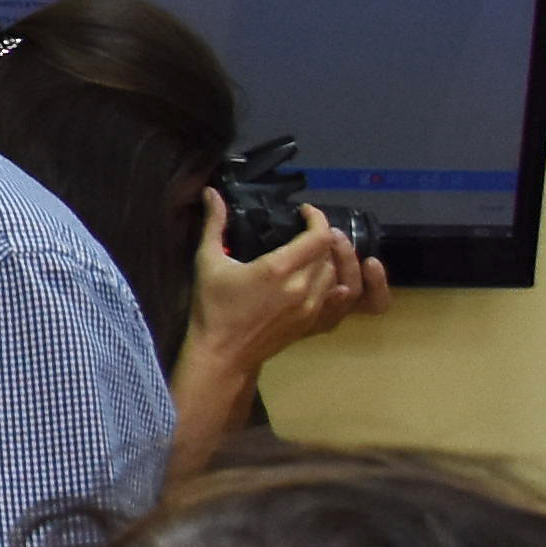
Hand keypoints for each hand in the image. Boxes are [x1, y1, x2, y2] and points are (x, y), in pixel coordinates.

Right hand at [188, 210, 387, 373]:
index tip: (305, 212)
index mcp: (279, 269)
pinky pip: (338, 298)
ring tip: (313, 252)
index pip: (318, 237)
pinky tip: (326, 279)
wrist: (221, 354)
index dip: (317, 219)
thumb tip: (210, 192)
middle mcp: (302, 287)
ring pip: (336, 274)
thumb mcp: (207, 262)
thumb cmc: (211, 308)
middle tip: (306, 230)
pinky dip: (335, 284)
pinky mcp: (313, 323)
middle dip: (321, 238)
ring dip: (328, 260)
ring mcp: (312, 308)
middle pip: (329, 253)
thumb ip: (213, 224)